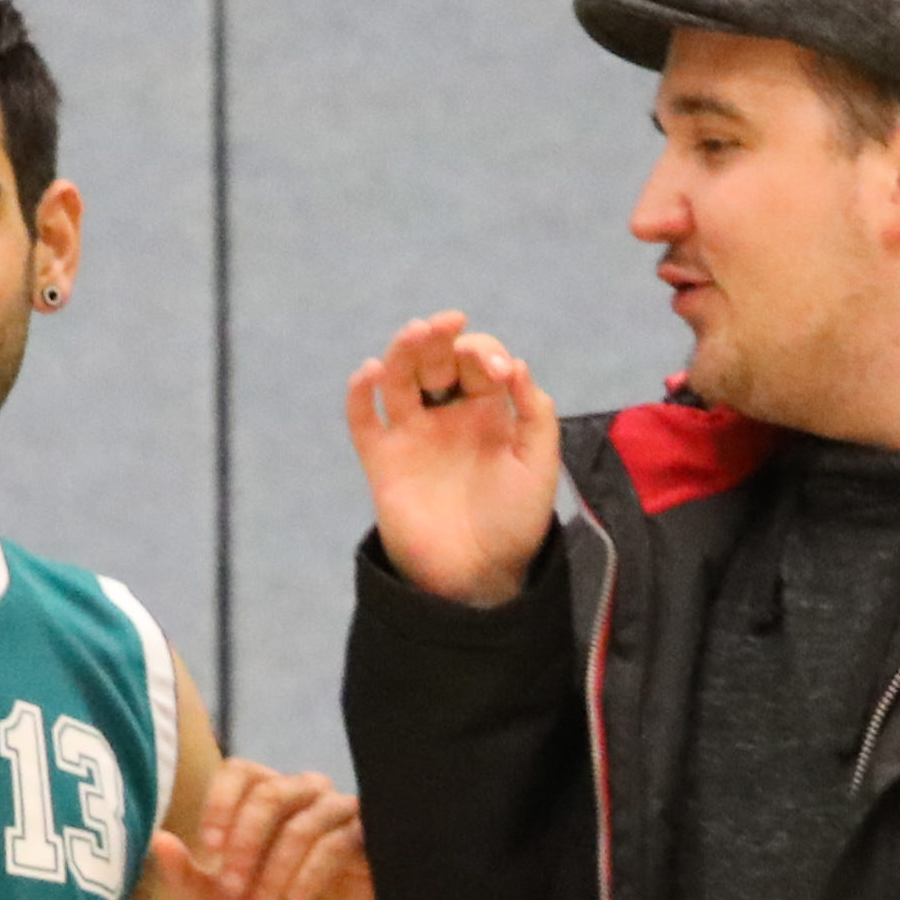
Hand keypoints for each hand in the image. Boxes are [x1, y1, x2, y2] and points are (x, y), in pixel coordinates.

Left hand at [149, 760, 381, 899]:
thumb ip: (186, 879)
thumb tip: (158, 839)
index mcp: (268, 802)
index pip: (241, 771)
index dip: (221, 802)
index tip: (208, 849)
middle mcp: (307, 798)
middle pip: (270, 791)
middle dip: (245, 841)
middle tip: (231, 887)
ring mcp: (342, 816)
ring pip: (302, 823)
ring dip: (273, 873)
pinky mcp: (373, 842)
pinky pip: (334, 847)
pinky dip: (303, 883)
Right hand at [345, 309, 560, 608]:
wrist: (478, 575)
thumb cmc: (514, 521)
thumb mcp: (539, 466)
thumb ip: (536, 414)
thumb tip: (517, 365)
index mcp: (487, 411)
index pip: (477, 361)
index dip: (485, 353)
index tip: (501, 373)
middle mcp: (447, 415)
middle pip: (435, 358)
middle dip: (441, 337)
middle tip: (448, 324)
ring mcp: (412, 435)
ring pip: (398, 378)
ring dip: (402, 350)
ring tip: (415, 332)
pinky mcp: (382, 460)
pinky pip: (364, 420)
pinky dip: (360, 393)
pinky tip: (369, 372)